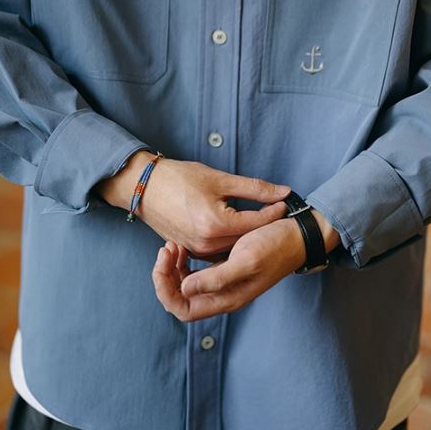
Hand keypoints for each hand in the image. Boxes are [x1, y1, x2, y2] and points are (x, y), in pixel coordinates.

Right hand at [96, 150, 291, 260]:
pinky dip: (231, 240)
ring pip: (234, 246)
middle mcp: (208, 242)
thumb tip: (283, 192)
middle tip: (281, 213)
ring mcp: (198, 250)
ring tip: (262, 221)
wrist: (144, 187)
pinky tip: (239, 230)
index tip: (286, 201)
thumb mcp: (220, 179)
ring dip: (248, 235)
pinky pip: (219, 250)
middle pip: (248, 238)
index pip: (258, 220)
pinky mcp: (191, 250)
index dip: (275, 210)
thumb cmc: (179, 178)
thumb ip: (254, 188)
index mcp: (217, 223)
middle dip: (265, 225)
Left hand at [151, 208, 340, 321]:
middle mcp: (223, 294)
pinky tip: (184, 246)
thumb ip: (217, 278)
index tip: (163, 263)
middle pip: (180, 300)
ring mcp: (223, 282)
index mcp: (227, 298)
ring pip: (185, 286)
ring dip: (173, 269)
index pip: (183, 310)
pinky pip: (195, 273)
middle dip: (166, 278)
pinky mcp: (225, 268)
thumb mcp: (247, 259)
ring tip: (173, 246)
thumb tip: (185, 289)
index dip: (166, 291)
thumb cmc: (275, 245)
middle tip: (166, 249)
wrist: (297, 234)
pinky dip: (184, 262)